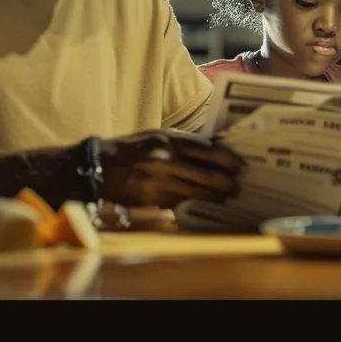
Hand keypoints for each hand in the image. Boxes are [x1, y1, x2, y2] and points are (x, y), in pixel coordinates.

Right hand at [97, 129, 246, 208]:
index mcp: (168, 139)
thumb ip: (184, 144)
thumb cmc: (132, 149)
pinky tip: (206, 204)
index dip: (229, 160)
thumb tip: (216, 153)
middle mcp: (165, 159)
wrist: (98, 166)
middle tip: (239, 186)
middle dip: (227, 183)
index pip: (208, 150)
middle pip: (207, 175)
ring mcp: (158, 182)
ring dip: (216, 197)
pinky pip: (181, 203)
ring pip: (197, 193)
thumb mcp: (158, 137)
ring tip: (227, 197)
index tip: (242, 166)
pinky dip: (196, 204)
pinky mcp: (152, 200)